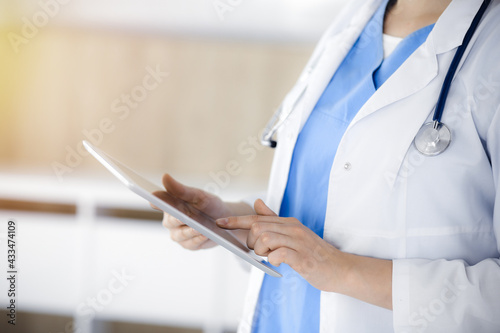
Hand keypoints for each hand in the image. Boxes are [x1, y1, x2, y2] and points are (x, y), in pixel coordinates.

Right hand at [152, 174, 233, 249]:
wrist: (225, 219)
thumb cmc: (208, 205)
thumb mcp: (197, 195)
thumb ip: (181, 190)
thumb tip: (165, 177)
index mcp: (170, 205)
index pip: (158, 203)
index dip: (154, 202)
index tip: (152, 200)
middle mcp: (171, 221)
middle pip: (170, 222)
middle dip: (177, 220)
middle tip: (182, 217)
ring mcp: (179, 234)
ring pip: (179, 235)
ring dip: (189, 232)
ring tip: (198, 228)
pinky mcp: (189, 244)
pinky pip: (190, 244)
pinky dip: (197, 239)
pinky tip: (204, 234)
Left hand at [216, 199, 345, 291]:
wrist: (339, 268)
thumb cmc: (314, 253)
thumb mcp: (294, 233)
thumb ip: (275, 219)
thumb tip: (258, 203)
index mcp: (288, 222)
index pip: (257, 217)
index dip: (236, 221)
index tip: (219, 223)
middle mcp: (293, 228)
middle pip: (257, 227)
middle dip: (251, 243)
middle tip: (261, 252)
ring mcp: (299, 242)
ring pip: (265, 239)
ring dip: (261, 252)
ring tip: (271, 257)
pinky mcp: (303, 257)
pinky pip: (279, 254)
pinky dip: (273, 260)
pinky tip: (278, 263)